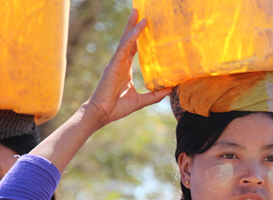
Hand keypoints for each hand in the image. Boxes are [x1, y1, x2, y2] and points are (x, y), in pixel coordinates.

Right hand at [85, 9, 171, 126]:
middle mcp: (120, 63)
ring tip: (138, 13)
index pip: (133, 49)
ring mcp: (115, 63)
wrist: (102, 114)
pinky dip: (131, 38)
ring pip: (125, 40)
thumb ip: (155, 95)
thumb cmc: (117, 108)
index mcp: (124, 69)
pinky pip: (123, 48)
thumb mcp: (140, 101)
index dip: (139, 37)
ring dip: (132, 26)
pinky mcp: (113, 66)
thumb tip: (170, 90)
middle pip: (128, 40)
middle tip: (140, 11)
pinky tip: (138, 29)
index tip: (146, 25)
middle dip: (133, 25)